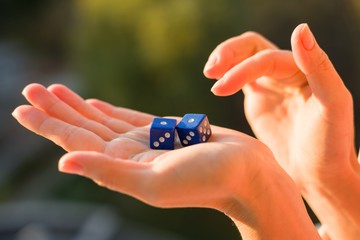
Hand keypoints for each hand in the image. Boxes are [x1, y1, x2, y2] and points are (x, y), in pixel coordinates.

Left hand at [12, 83, 318, 238]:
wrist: (244, 172)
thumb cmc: (205, 179)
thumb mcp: (152, 181)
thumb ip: (108, 172)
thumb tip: (64, 164)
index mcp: (122, 168)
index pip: (75, 142)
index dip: (48, 124)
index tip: (22, 107)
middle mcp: (128, 156)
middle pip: (83, 129)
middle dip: (56, 109)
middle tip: (30, 89)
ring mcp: (143, 142)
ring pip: (101, 121)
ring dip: (77, 106)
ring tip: (54, 90)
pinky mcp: (161, 131)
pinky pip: (125, 118)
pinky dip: (107, 111)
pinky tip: (92, 104)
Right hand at [204, 23, 359, 238]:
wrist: (318, 173)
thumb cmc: (330, 144)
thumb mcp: (332, 104)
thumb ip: (318, 65)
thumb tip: (300, 29)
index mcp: (304, 69)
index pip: (265, 58)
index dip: (241, 70)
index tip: (219, 89)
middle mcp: (286, 72)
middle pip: (251, 48)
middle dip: (228, 54)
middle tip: (210, 70)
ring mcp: (271, 84)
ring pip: (242, 59)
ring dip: (224, 61)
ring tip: (209, 73)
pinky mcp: (258, 98)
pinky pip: (239, 78)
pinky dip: (225, 75)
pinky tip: (216, 84)